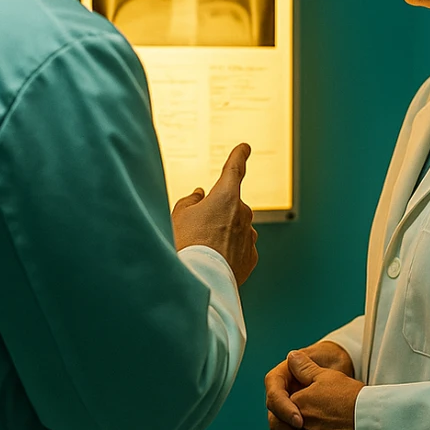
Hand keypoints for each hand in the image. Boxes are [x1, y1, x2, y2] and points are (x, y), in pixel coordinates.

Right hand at [171, 143, 257, 285]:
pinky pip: (240, 247)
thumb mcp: (178, 216)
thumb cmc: (185, 246)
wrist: (199, 282)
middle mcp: (243, 213)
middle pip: (230, 205)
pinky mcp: (251, 257)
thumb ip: (190, 200)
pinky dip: (229, 250)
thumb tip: (199, 194)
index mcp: (226, 196)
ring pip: (236, 227)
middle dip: (218, 212)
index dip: (238, 155)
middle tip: (196, 230)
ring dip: (223, 233)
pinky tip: (214, 261)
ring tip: (203, 250)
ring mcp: (249, 235)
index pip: (235, 168)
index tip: (244, 148)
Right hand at [265, 340, 356, 429]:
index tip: (299, 420)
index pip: (274, 394)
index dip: (284, 408)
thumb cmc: (331, 365)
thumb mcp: (322, 366)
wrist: (344, 382)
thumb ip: (307, 366)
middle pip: (275, 419)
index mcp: (282, 380)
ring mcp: (288, 416)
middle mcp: (282, 399)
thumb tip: (292, 356)